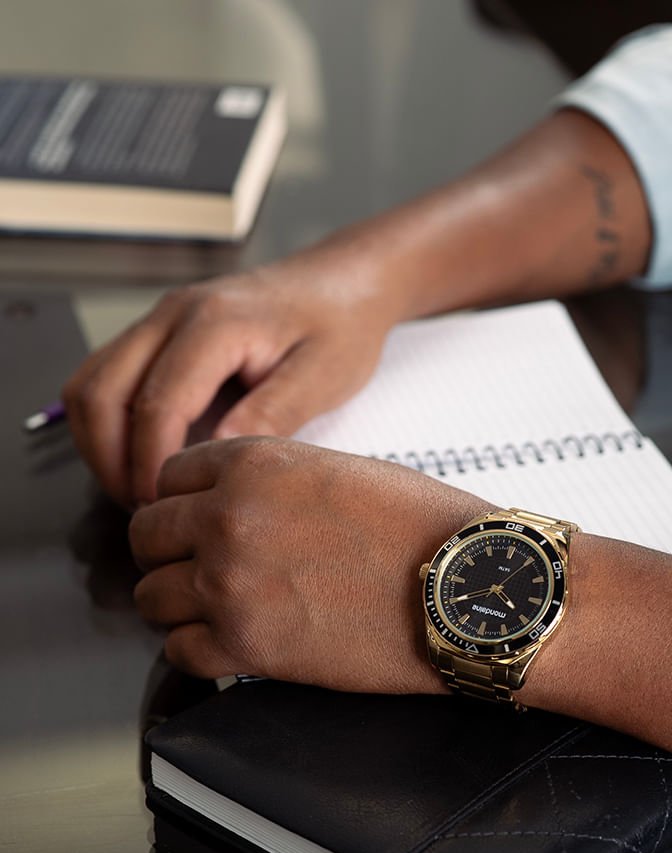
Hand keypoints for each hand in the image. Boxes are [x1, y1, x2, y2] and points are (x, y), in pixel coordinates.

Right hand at [62, 238, 405, 508]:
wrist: (343, 284)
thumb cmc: (341, 327)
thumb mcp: (322, 377)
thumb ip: (271, 414)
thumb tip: (216, 458)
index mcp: (216, 322)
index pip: (157, 403)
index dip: (151, 463)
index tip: (166, 506)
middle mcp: (173, 314)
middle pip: (99, 393)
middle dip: (111, 461)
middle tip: (147, 509)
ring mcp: (159, 320)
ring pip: (89, 385)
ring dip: (100, 444)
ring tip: (140, 491)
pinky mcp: (158, 333)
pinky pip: (106, 378)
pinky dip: (108, 423)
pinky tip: (141, 458)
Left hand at [128, 437, 487, 690]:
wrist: (466, 586)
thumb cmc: (423, 527)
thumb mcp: (342, 470)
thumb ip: (275, 480)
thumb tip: (242, 503)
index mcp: (254, 464)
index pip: (169, 476)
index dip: (185, 500)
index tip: (199, 519)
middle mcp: (229, 519)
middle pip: (146, 536)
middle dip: (170, 551)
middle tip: (201, 565)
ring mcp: (231, 585)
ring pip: (151, 597)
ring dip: (179, 602)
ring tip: (218, 608)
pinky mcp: (248, 646)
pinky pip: (180, 651)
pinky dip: (200, 649)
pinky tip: (233, 641)